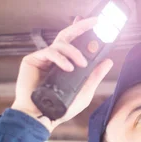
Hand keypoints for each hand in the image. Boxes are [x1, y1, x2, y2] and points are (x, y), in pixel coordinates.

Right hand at [11, 16, 113, 131]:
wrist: (42, 117)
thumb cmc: (61, 108)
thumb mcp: (84, 92)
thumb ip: (95, 76)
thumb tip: (108, 61)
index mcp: (65, 64)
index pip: (75, 45)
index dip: (85, 34)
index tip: (98, 27)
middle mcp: (54, 59)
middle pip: (67, 36)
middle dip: (80, 27)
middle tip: (94, 23)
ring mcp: (43, 59)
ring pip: (60, 43)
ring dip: (73, 51)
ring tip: (81, 64)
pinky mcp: (32, 60)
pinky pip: (49, 51)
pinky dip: (60, 58)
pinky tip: (68, 68)